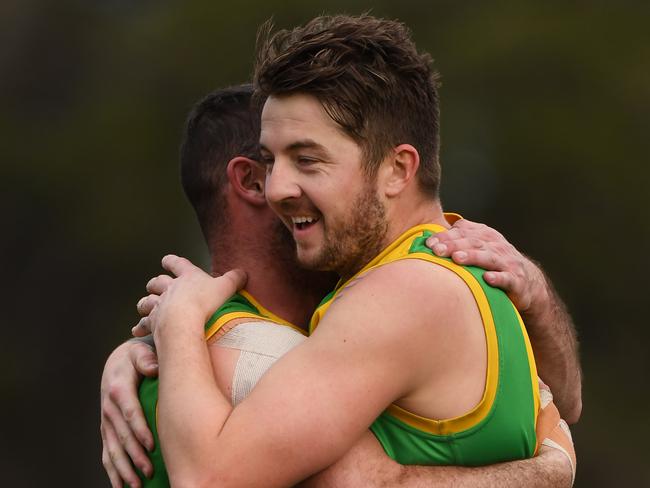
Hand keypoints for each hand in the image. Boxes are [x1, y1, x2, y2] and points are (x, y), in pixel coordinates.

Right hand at [100, 340, 158, 486]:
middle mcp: (108, 408)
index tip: (152, 445)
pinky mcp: (107, 430)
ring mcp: (106, 422)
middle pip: (122, 436)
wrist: (117, 362)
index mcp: (118, 389)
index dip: (139, 430)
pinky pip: (107, 454)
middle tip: (149, 471)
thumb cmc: (135, 357)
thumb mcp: (140, 352)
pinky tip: (122, 487)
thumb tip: (154, 367)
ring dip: (124, 469)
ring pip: (113, 450)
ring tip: (138, 486)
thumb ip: (146, 359)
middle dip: (135, 455)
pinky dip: (113, 471)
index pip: (130, 413)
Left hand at [131, 255, 246, 337]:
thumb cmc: (206, 302)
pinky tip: (136, 330)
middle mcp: (170, 289)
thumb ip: (235, 279)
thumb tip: (243, 273)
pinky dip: (140, 327)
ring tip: (143, 305)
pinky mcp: (154, 322)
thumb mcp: (226, 287)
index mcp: (187, 277)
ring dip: (145, 302)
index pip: (177, 264)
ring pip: (147, 301)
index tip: (167, 260)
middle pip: (157, 282)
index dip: (172, 262)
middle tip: (153, 284)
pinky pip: (143, 324)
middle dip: (155, 283)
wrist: (184, 321)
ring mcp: (160, 305)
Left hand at [426, 219, 547, 313]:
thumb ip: (458, 240)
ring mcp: (507, 263)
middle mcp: (496, 246)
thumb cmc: (493, 264)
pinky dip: (498, 278)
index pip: (463, 232)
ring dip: (473, 257)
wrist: (527, 282)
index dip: (446, 236)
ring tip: (457, 258)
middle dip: (454, 245)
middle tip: (437, 250)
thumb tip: (428, 239)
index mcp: (485, 236)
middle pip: (473, 243)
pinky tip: (487, 279)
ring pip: (488, 258)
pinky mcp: (516, 281)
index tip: (429, 243)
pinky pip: (507, 279)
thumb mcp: (478, 248)